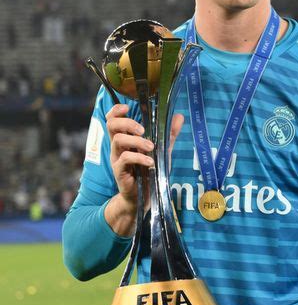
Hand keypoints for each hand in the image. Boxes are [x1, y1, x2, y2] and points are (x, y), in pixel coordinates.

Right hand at [104, 104, 183, 235]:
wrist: (145, 196)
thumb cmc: (150, 171)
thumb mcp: (162, 150)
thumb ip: (169, 133)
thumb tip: (179, 116)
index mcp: (125, 138)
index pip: (112, 119)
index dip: (116, 110)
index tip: (127, 107)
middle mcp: (117, 146)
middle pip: (111, 125)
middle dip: (127, 122)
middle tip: (143, 130)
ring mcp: (116, 158)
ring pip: (118, 140)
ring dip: (136, 141)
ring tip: (151, 147)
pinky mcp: (119, 171)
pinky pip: (125, 159)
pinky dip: (139, 157)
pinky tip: (150, 162)